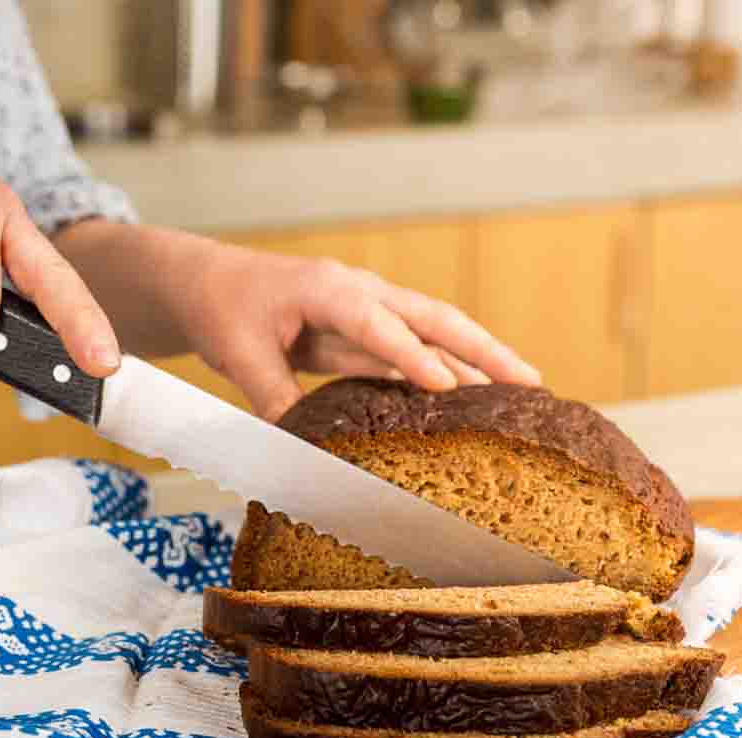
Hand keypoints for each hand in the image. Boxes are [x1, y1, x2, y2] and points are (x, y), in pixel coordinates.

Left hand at [184, 247, 540, 421]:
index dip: (411, 355)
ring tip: (522, 394)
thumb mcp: (238, 354)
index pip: (377, 324)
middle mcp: (359, 291)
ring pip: (432, 334)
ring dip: (476, 361)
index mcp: (326, 289)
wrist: (211, 281)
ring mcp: (367, 308)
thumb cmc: (223, 308)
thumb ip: (274, 398)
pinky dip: (443, 371)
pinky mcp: (364, 329)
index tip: (446, 386)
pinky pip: (411, 350)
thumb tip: (304, 451)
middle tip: (531, 382)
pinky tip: (469, 399)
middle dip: (483, 349)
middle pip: (433, 317)